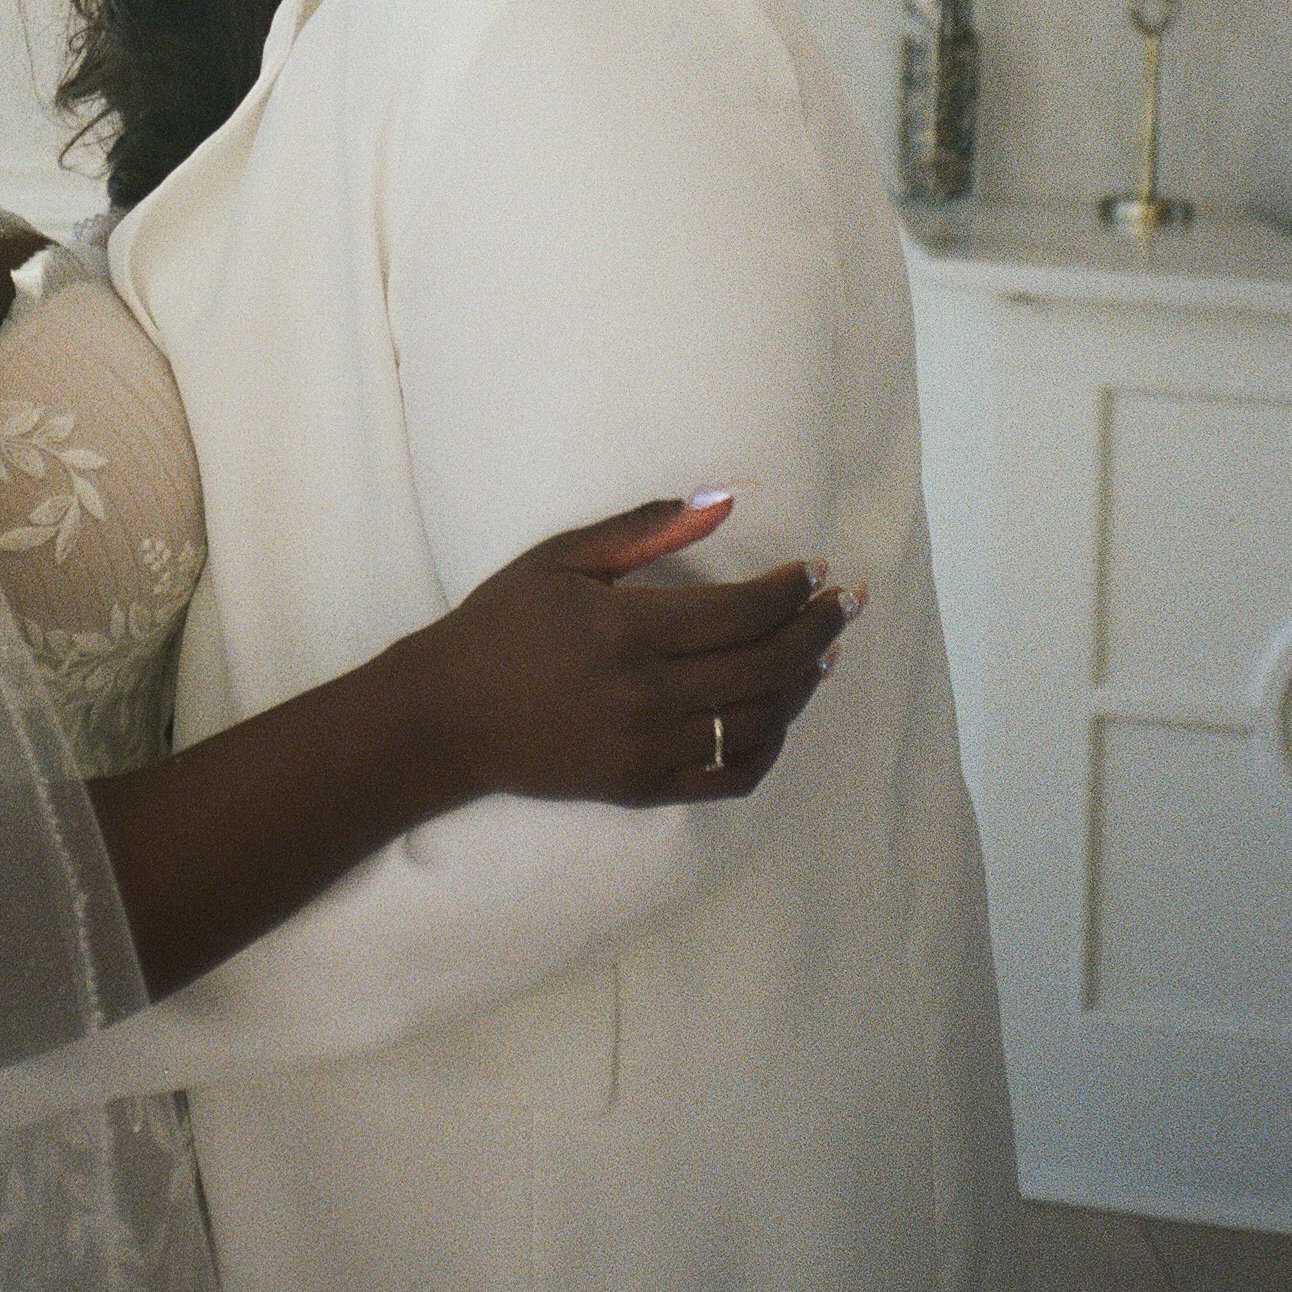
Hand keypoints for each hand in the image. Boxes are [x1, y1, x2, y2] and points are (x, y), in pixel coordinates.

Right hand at [415, 493, 862, 808]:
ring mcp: (645, 750)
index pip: (742, 612)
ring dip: (801, 686)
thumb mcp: (562, 557)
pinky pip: (730, 777)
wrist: (447, 716)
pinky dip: (769, 747)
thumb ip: (646, 529)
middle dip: (817, 632)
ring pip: (757, 722)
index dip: (792, 591)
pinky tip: (780, 714)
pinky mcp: (641, 790)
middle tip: (845, 605)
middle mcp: (644, 695)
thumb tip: (725, 500)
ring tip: (822, 654)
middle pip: (764, 666)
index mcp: (627, 629)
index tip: (816, 570)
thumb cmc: (502, 622)